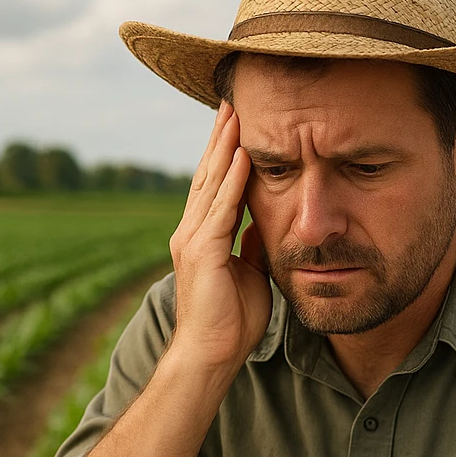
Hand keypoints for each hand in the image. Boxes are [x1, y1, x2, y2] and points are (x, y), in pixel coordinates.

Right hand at [168, 101, 270, 368]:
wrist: (211, 354)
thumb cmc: (231, 322)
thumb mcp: (250, 274)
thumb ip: (252, 246)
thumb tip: (264, 224)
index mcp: (203, 237)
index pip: (215, 186)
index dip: (226, 154)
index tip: (239, 124)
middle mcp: (191, 231)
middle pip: (208, 175)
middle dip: (222, 138)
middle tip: (232, 102)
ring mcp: (192, 240)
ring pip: (211, 183)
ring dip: (225, 147)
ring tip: (236, 114)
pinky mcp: (202, 252)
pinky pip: (220, 208)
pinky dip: (233, 180)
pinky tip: (244, 154)